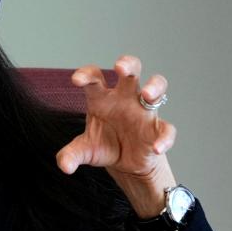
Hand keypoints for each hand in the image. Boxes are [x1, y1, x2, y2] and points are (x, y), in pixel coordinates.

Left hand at [55, 55, 176, 216]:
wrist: (124, 165)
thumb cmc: (104, 146)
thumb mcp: (84, 151)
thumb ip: (71, 155)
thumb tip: (64, 166)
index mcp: (102, 98)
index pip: (95, 78)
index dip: (86, 74)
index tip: (77, 80)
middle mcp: (124, 99)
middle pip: (131, 71)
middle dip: (127, 64)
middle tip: (119, 67)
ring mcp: (143, 111)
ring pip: (157, 88)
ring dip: (155, 88)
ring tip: (147, 94)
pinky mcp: (157, 129)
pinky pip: (166, 129)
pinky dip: (164, 138)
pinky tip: (156, 148)